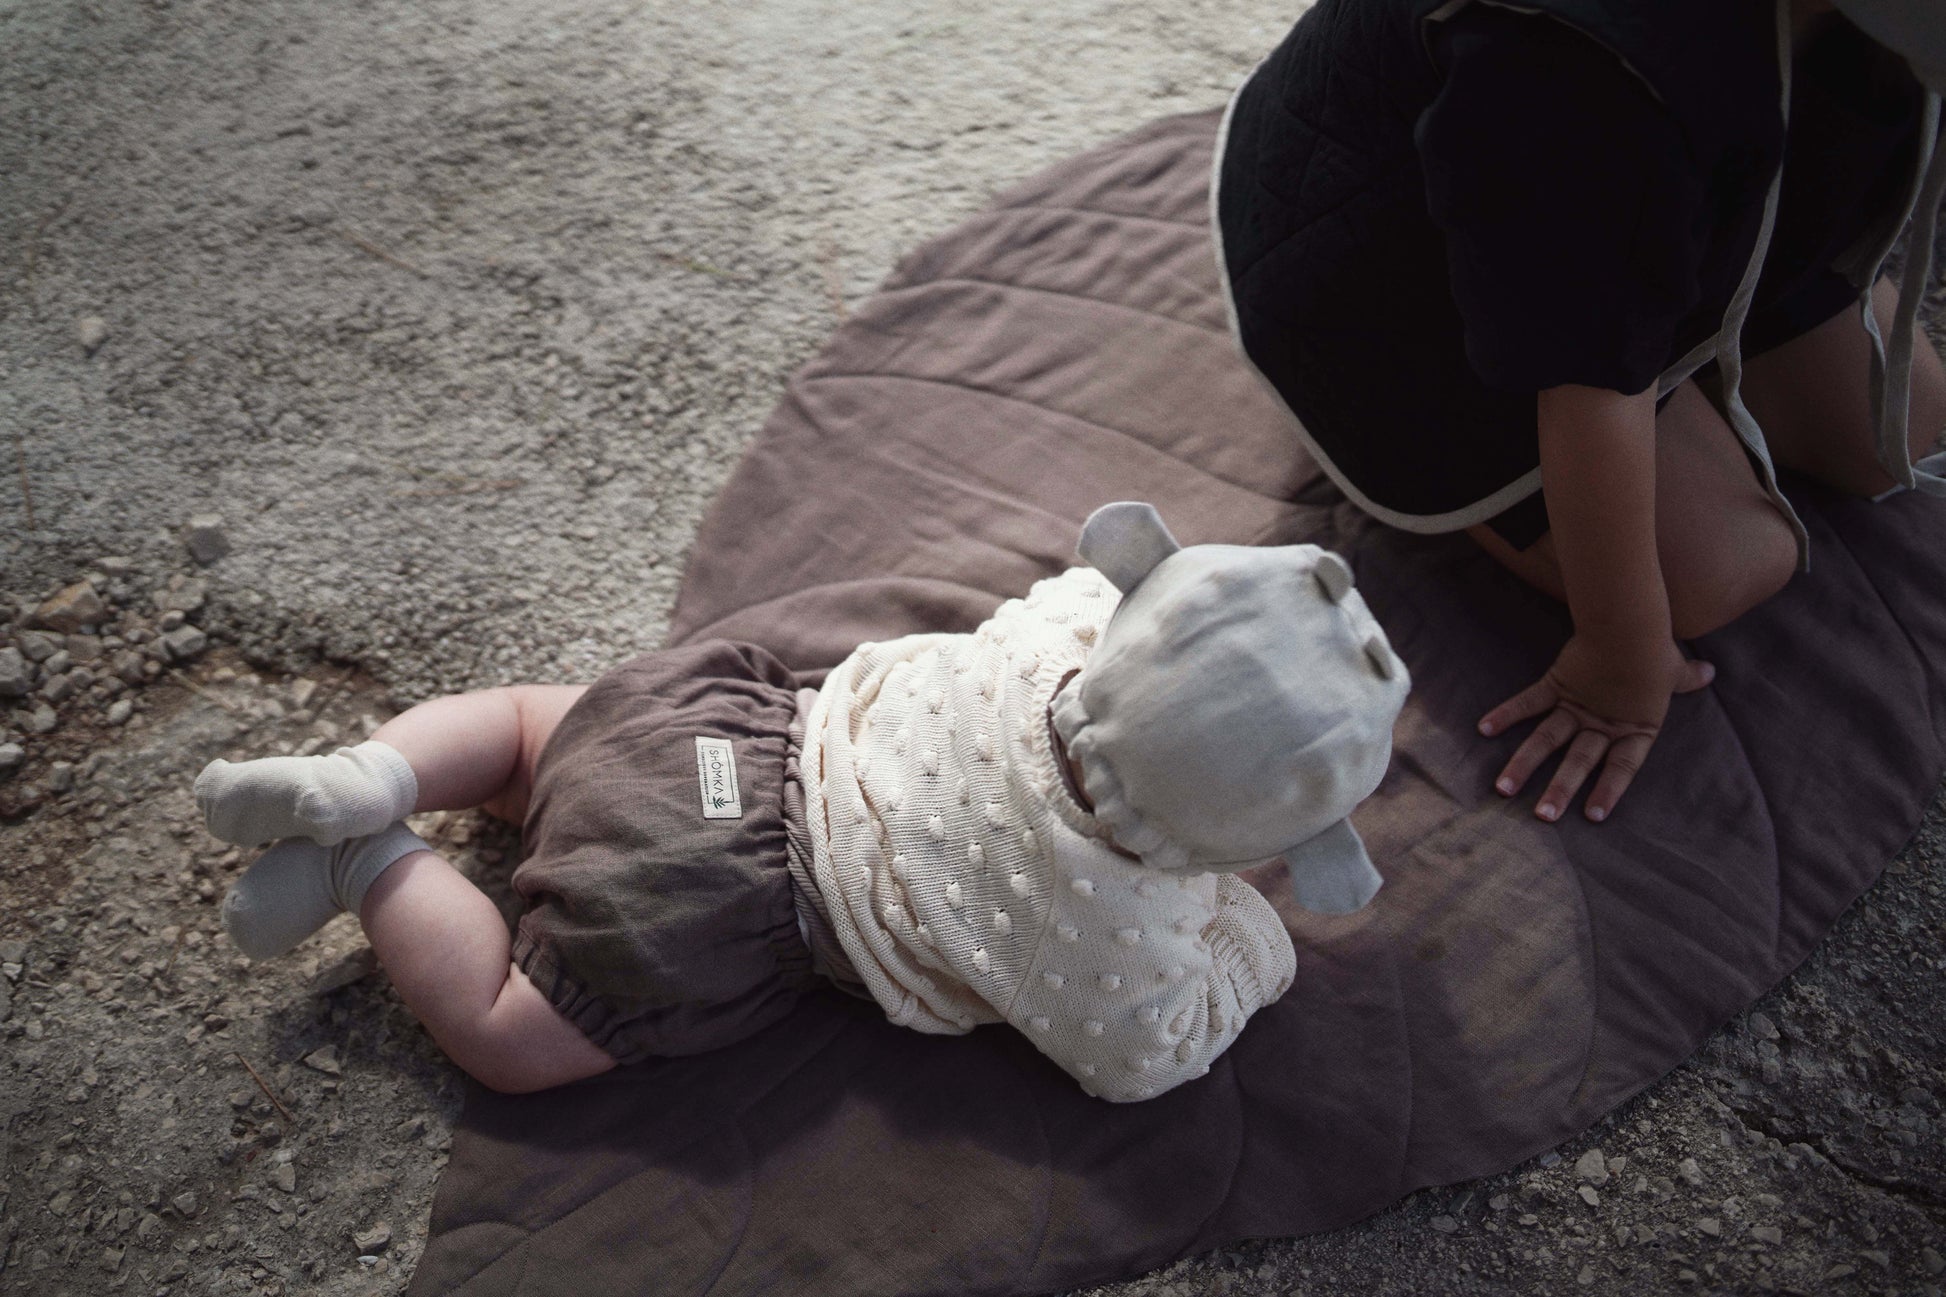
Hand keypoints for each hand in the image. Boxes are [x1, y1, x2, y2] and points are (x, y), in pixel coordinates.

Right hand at [1478, 633, 1713, 822]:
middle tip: (1543, 818)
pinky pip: (1528, 702)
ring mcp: (1576, 705)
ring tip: (1504, 789)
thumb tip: (1708, 673)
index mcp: (1633, 726)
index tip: (1592, 816)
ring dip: (1525, 765)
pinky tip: (1484, 729)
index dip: (1608, 791)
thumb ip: (1686, 678)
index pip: (1622, 767)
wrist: (1629, 624)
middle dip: (1559, 791)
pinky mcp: (1556, 684)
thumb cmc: (1655, 648)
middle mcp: (1601, 722)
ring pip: (1547, 740)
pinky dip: (1507, 714)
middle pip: (1579, 762)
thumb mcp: (1674, 669)